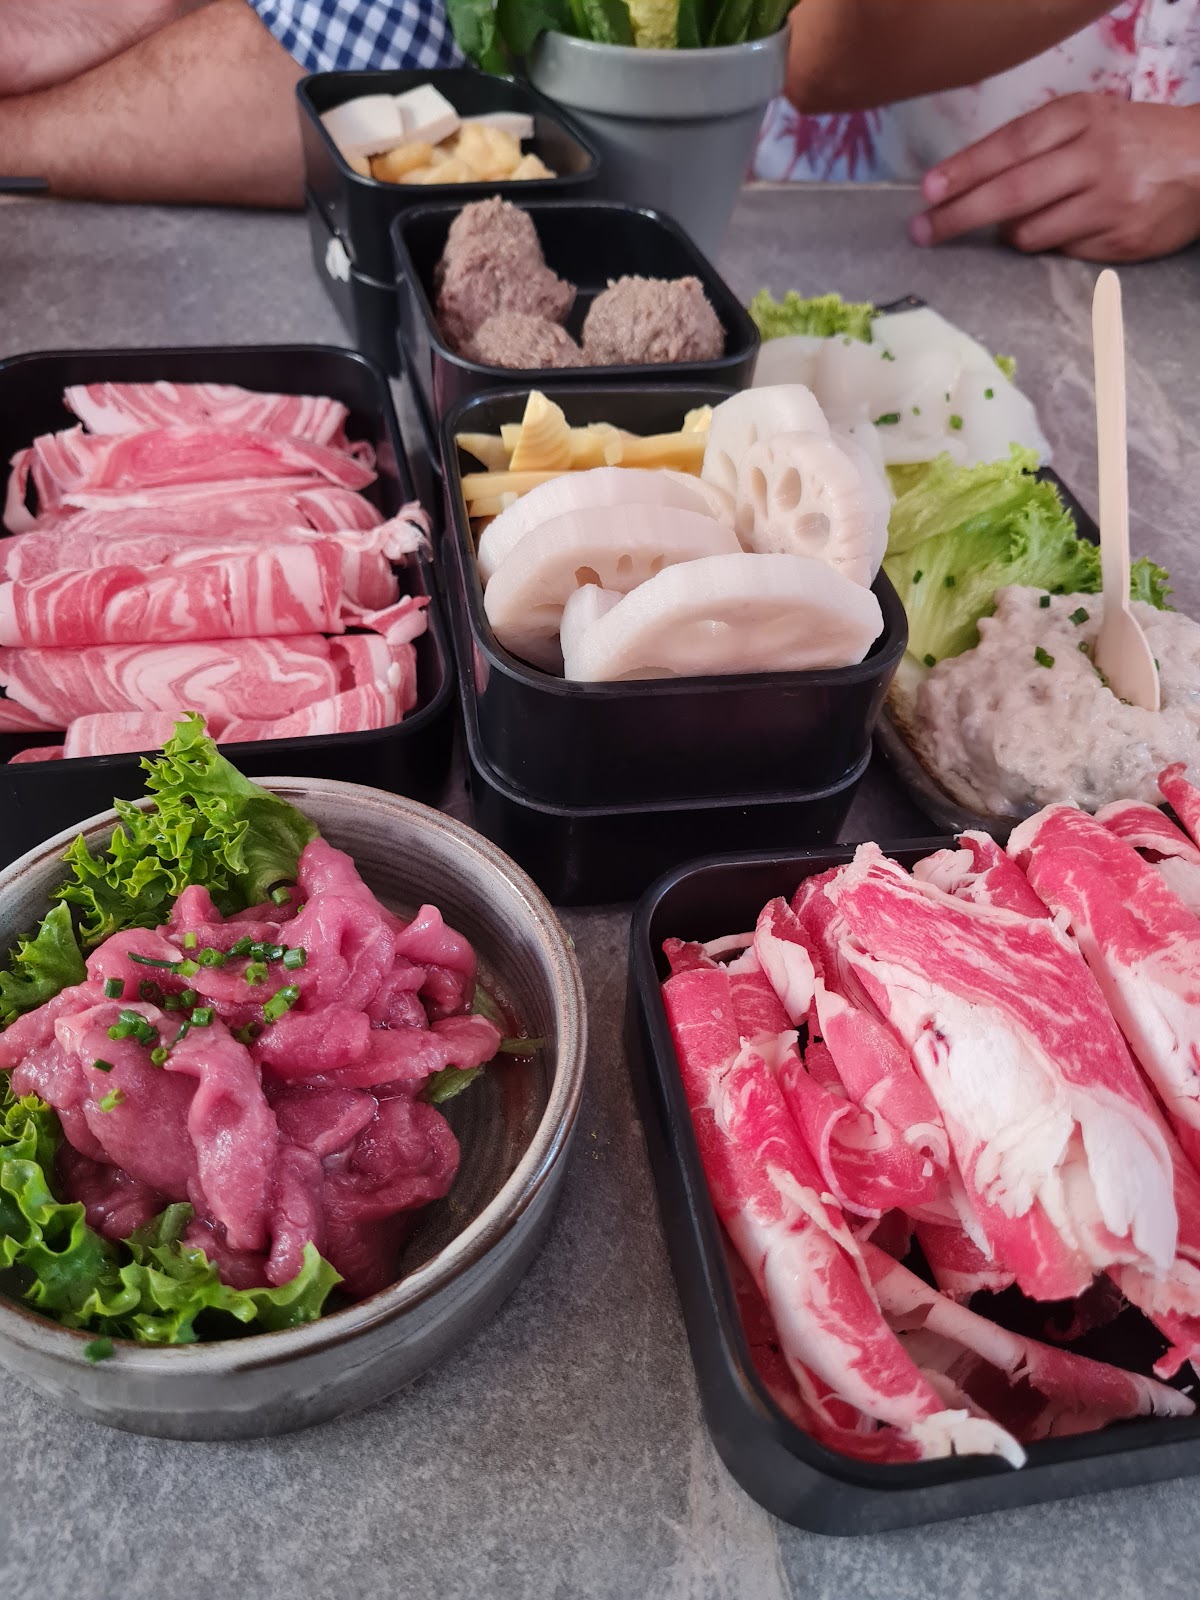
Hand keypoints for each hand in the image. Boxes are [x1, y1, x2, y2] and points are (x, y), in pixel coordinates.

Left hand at [909, 94, 1199, 262]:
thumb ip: (1034, 145)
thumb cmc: (1129, 141)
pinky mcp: (1121, 239)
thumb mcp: (1087, 121)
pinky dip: (1050, 244)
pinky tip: (1066, 229)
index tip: (928, 190)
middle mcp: (1096, 156)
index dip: (966, 169)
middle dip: (960, 215)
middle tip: (923, 232)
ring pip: (1031, 231)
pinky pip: (1061, 252)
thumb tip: (968, 186)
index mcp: (1083, 117)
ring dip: (1009, 234)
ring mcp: (1110, 201)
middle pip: (1013, 191)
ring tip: (1014, 225)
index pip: (1012, 143)